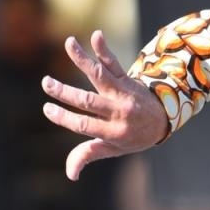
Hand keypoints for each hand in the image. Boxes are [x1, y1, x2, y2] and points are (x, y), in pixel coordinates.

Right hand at [41, 30, 170, 179]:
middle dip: (65, 92)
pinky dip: (105, 50)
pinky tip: (96, 35)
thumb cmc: (133, 136)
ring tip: (69, 43)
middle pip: (89, 101)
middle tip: (46, 82)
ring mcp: (124, 94)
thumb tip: (70, 174)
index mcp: (114, 132)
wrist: (163, 119)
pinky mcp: (128, 79)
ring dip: (83, 59)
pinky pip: (115, 64)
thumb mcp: (113, 150)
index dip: (64, 118)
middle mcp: (119, 112)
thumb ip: (89, 155)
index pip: (84, 125)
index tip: (47, 109)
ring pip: (101, 76)